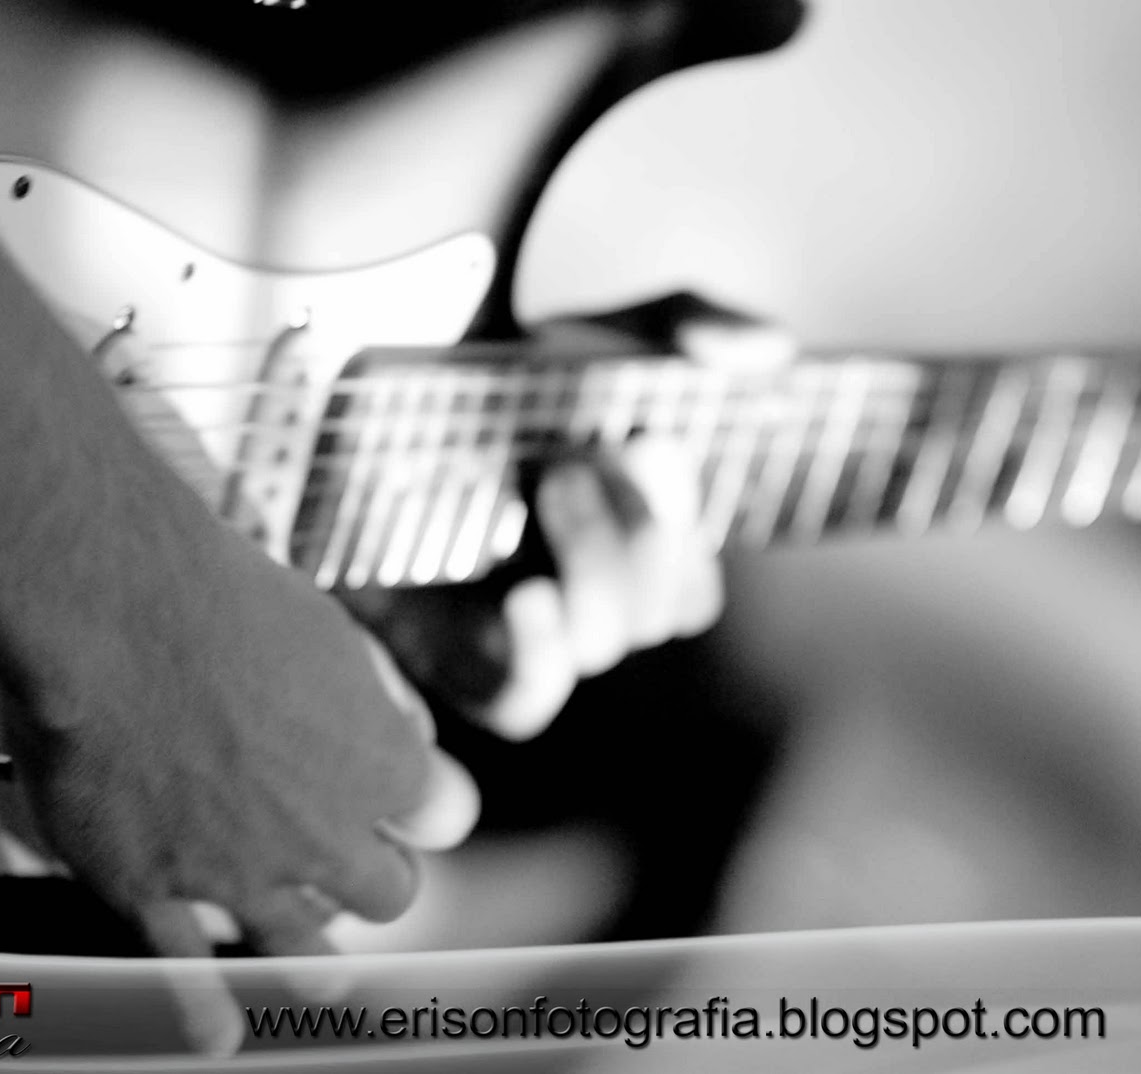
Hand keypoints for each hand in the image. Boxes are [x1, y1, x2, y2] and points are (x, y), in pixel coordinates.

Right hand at [7, 497, 476, 1053]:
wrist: (113, 609)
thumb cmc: (219, 594)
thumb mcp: (331, 626)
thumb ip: (372, 693)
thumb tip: (394, 724)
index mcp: (381, 762)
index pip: (444, 814)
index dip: (426, 800)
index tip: (406, 792)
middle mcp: (324, 833)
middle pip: (388, 891)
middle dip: (377, 873)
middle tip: (353, 856)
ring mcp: (239, 874)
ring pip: (307, 952)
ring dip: (319, 961)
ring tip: (323, 971)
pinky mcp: (154, 892)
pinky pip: (186, 975)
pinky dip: (204, 1013)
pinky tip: (218, 1036)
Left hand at [348, 296, 791, 740]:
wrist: (372, 394)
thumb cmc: (495, 380)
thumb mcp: (594, 337)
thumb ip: (684, 325)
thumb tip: (768, 351)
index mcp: (623, 554)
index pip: (689, 592)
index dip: (685, 538)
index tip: (649, 443)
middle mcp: (576, 604)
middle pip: (654, 617)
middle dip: (640, 534)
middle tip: (581, 454)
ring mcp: (517, 635)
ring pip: (601, 646)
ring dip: (597, 563)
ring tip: (550, 483)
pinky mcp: (451, 655)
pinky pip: (520, 704)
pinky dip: (541, 656)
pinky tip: (529, 596)